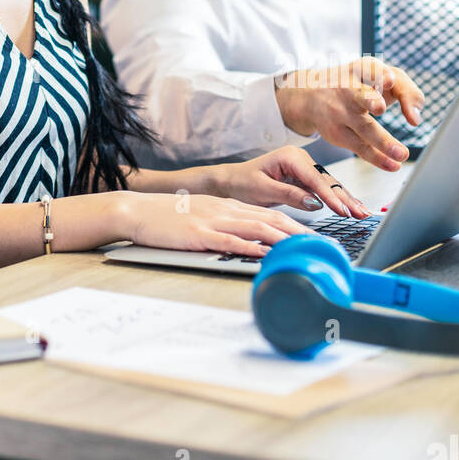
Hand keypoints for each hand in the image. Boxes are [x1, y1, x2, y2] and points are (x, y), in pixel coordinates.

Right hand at [124, 191, 313, 260]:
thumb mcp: (202, 215)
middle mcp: (224, 210)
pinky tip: (263, 254)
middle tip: (321, 244)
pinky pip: (229, 240)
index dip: (294, 225)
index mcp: (226, 205)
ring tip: (303, 249)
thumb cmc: (168, 217)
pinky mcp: (198, 233)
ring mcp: (212, 220)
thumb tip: (250, 242)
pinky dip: (249, 247)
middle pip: (269, 218)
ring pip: (255, 227)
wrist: (138, 210)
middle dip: (299, 232)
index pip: (268, 214)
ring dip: (282, 238)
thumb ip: (225, 225)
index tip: (314, 237)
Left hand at [211, 146, 369, 217]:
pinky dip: (337, 200)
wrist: (231, 181)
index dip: (331, 196)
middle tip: (361, 214)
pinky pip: (323, 189)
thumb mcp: (263, 190)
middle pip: (327, 180)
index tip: (343, 211)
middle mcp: (300, 158)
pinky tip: (351, 208)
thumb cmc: (242, 182)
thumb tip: (315, 202)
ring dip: (346, 199)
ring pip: (329, 185)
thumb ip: (289, 195)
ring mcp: (304, 167)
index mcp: (290, 156)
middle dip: (345, 198)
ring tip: (363, 213)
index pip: (315, 178)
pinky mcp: (304, 177)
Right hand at [274, 56, 422, 169]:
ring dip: (383, 141)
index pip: (371, 70)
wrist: (312, 94)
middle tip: (380, 108)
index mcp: (360, 70)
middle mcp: (348, 89)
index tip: (389, 79)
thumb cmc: (358, 83)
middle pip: (360, 95)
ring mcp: (340, 112)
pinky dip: (378, 158)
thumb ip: (407, 92)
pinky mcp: (338, 132)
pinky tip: (393, 164)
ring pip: (363, 127)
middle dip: (370, 100)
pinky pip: (361, 147)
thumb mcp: (381, 77)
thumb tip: (416, 119)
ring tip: (401, 154)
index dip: (380, 75)